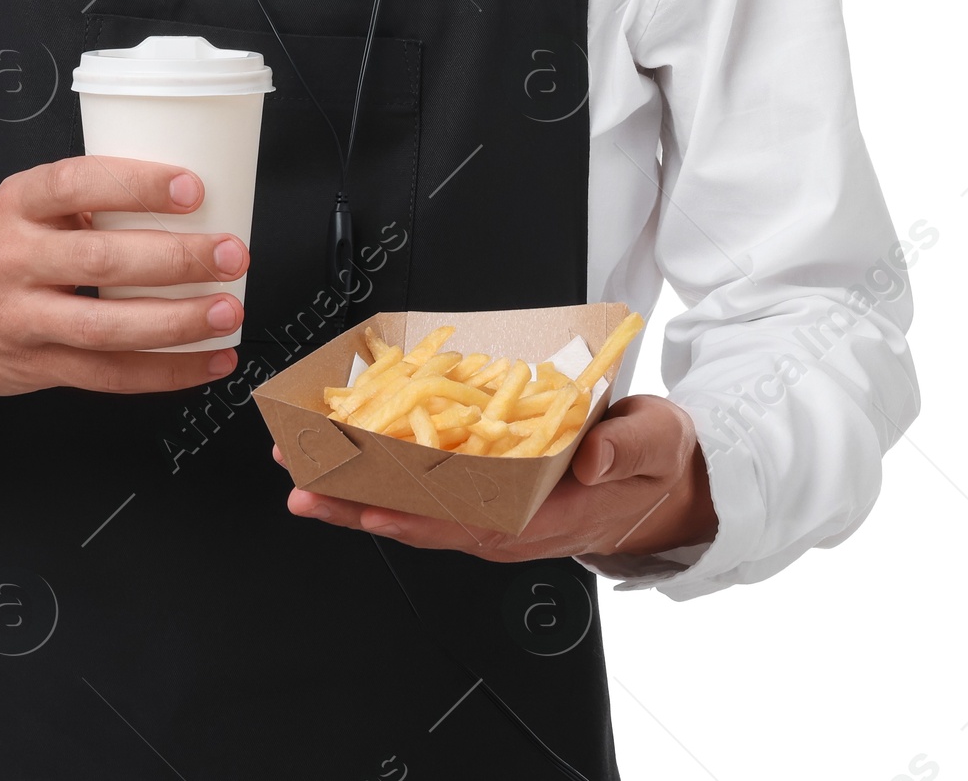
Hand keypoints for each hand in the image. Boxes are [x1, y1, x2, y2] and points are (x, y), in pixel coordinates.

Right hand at [0, 154, 247, 400]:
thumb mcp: (17, 204)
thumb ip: (79, 199)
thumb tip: (177, 194)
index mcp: (15, 205)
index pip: (75, 184)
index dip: (135, 184)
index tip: (190, 187)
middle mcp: (14, 261)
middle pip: (100, 261)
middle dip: (175, 259)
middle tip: (229, 252)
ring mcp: (23, 321)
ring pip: (107, 328)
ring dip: (178, 323)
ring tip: (227, 312)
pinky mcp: (38, 368)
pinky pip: (108, 377)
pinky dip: (166, 372)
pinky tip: (208, 362)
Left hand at [280, 394, 716, 559]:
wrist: (665, 484)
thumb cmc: (656, 463)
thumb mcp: (655, 444)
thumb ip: (624, 450)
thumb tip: (591, 459)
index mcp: (544, 516)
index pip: (466, 522)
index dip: (413, 516)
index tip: (365, 507)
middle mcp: (509, 523)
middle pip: (423, 522)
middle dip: (358, 507)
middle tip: (302, 488)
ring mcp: (495, 514)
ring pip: (415, 512)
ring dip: (358, 498)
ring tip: (305, 479)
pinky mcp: (487, 498)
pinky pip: (427, 496)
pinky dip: (384, 483)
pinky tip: (349, 469)